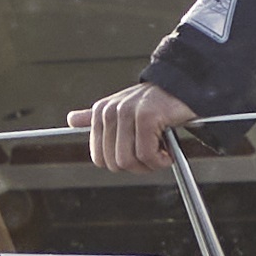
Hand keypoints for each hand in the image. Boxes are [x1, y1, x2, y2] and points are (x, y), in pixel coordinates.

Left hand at [69, 81, 202, 173]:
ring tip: (163, 150)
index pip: (100, 158)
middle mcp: (110, 111)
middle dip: (138, 166)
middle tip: (155, 155)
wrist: (184, 88)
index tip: (138, 154)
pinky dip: (161, 160)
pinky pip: (147, 155)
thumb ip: (96, 118)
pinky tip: (170, 150)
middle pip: (114, 163)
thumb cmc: (155, 103)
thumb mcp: (122, 109)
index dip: (122, 163)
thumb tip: (71, 119)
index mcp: (101, 111)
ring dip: (151, 164)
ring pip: (129, 161)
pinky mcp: (146, 117)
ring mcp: (127, 113)